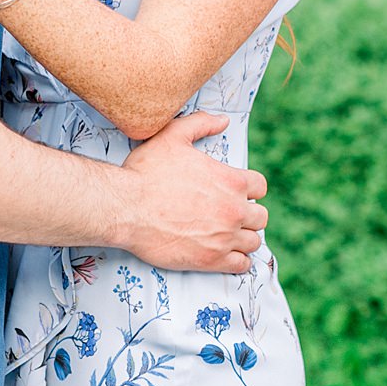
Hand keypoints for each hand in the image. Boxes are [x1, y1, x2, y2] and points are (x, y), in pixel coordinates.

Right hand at [116, 112, 267, 275]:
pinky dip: (239, 261)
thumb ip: (201, 124)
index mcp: (231, 181)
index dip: (249, 188)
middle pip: (261, 217)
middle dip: (248, 215)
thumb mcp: (172, 136)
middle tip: (230, 214)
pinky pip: (242, 265)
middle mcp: (234, 210)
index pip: (260, 187)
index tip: (237, 192)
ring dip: (244, 238)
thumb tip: (222, 120)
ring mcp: (224, 238)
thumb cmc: (146, 172)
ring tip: (229, 235)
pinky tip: (228, 255)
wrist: (126, 208)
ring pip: (253, 242)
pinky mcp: (212, 260)